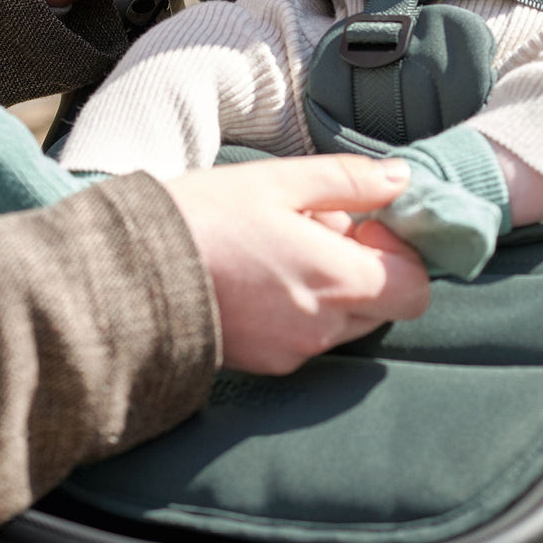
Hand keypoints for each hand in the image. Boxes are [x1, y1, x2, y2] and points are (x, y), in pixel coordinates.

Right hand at [167, 155, 430, 375]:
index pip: (415, 287)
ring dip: (336, 287)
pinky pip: (311, 337)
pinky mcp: (268, 364)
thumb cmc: (203, 218)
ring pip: (348, 322)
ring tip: (286, 249)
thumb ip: (349, 182)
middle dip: (369, 267)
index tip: (367, 223)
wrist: (127, 274)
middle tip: (323, 229)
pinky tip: (265, 276)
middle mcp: (323, 327)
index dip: (401, 251)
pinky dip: (305, 308)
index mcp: (336, 279)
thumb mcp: (279, 181)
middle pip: (385, 305)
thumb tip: (402, 179)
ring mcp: (295, 351)